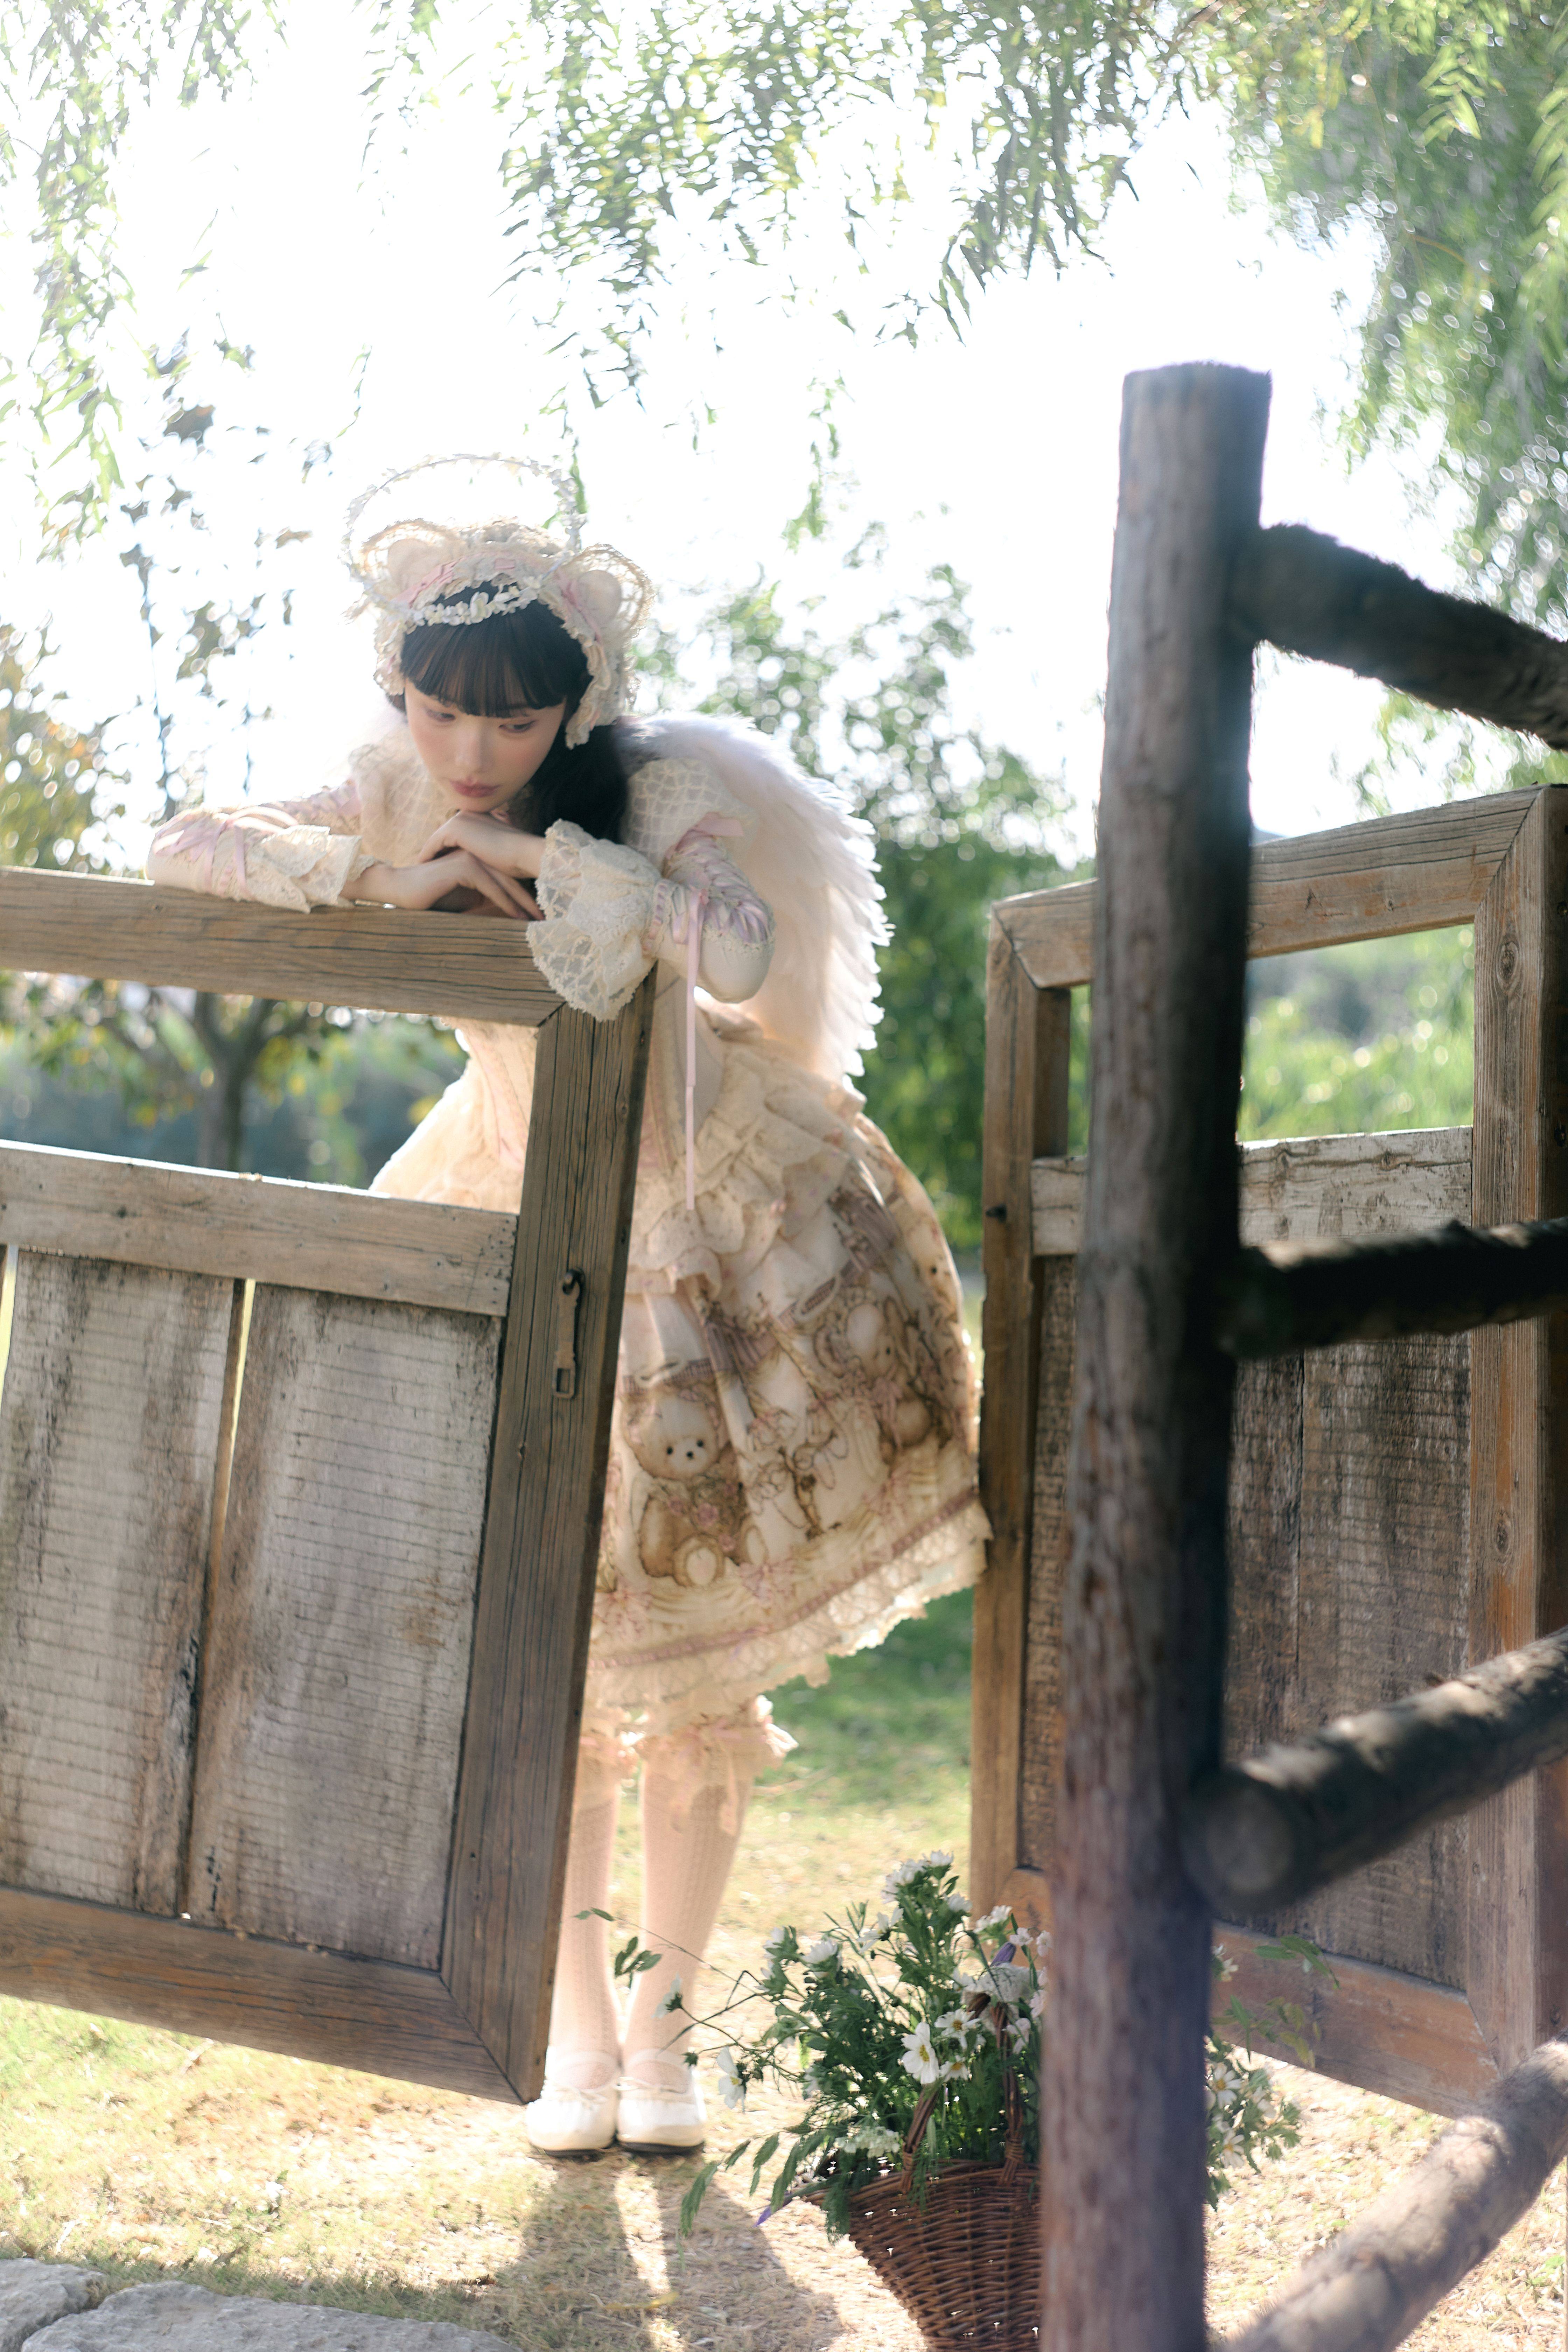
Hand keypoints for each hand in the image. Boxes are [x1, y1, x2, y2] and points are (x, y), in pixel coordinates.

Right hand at [346, 854, 538, 918]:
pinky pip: (490, 888)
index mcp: (478, 858)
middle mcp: (476, 854)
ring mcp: (470, 858)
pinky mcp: (464, 867)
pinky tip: (518, 917)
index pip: (507, 877)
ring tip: (537, 920)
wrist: (402, 891)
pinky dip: (506, 903)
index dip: (524, 895)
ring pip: (504, 882)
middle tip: (546, 917)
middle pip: (510, 878)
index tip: (539, 912)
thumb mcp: (466, 898)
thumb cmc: (432, 897)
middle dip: (529, 899)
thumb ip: (485, 897)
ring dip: (522, 902)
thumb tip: (509, 910)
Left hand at [416, 812, 548, 880]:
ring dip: (427, 854)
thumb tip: (482, 861)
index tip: (437, 864)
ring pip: (437, 839)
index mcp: (479, 816)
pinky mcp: (455, 829)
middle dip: (433, 851)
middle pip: (443, 835)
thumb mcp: (498, 853)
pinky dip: (426, 856)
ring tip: (419, 870)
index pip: (456, 834)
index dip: (446, 850)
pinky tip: (421, 869)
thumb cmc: (518, 860)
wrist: (525, 854)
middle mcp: (468, 813)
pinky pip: (433, 845)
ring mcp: (461, 819)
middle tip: (421, 867)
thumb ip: (486, 851)